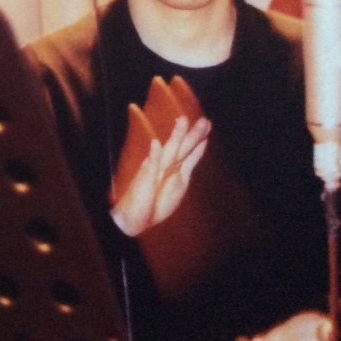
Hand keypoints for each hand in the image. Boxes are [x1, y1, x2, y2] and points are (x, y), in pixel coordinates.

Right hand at [110, 114, 210, 236]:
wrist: (132, 219)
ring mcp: (153, 171)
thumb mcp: (175, 188)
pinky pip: (149, 166)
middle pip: (182, 148)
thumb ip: (184, 171)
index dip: (199, 140)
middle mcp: (164, 167)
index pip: (189, 152)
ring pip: (168, 151)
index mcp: (173, 169)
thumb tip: (193, 157)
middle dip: (193, 134)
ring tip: (181, 121)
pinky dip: (153, 155)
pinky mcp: (143, 179)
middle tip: (205, 120)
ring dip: (175, 136)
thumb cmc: (153, 204)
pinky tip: (155, 143)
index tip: (209, 124)